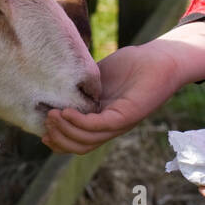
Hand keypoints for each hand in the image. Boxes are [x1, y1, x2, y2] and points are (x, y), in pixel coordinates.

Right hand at [42, 43, 178, 153]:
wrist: (161, 58)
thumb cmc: (131, 64)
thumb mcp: (97, 76)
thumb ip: (79, 86)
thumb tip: (53, 87)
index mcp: (103, 119)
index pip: (79, 141)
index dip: (60, 142)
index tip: (42, 134)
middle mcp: (111, 125)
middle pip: (81, 146)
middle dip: (59, 139)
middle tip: (45, 122)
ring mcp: (120, 122)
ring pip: (89, 140)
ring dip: (66, 131)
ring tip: (52, 115)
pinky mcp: (128, 115)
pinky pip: (100, 126)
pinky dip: (80, 123)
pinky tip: (67, 112)